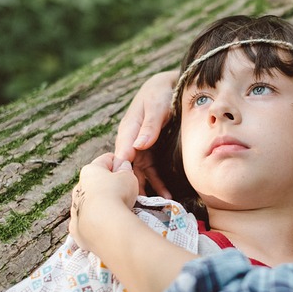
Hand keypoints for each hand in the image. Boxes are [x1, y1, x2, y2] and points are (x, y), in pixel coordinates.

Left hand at [69, 153, 138, 250]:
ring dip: (102, 203)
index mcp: (90, 170)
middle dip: (109, 184)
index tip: (127, 168)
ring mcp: (75, 208)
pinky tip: (108, 223)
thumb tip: (123, 166)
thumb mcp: (128, 177)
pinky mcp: (76, 226)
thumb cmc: (117, 195)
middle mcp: (78, 187)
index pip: (106, 159)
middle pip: (95, 181)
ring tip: (119, 209)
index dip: (119, 162)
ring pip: (90, 201)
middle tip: (125, 190)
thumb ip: (126, 169)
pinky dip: (97, 220)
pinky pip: (88, 220)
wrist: (104, 224)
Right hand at [113, 70, 177, 197]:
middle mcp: (131, 142)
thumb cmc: (160, 93)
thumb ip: (149, 125)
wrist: (170, 86)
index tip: (128, 189)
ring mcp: (141, 148)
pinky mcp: (152, 152)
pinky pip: (152, 171)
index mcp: (128, 130)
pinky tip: (167, 196)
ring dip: (148, 189)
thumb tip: (139, 145)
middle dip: (134, 187)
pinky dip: (157, 183)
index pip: (122, 155)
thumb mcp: (156, 106)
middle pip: (129, 169)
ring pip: (140, 173)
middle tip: (143, 205)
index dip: (123, 172)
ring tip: (159, 205)